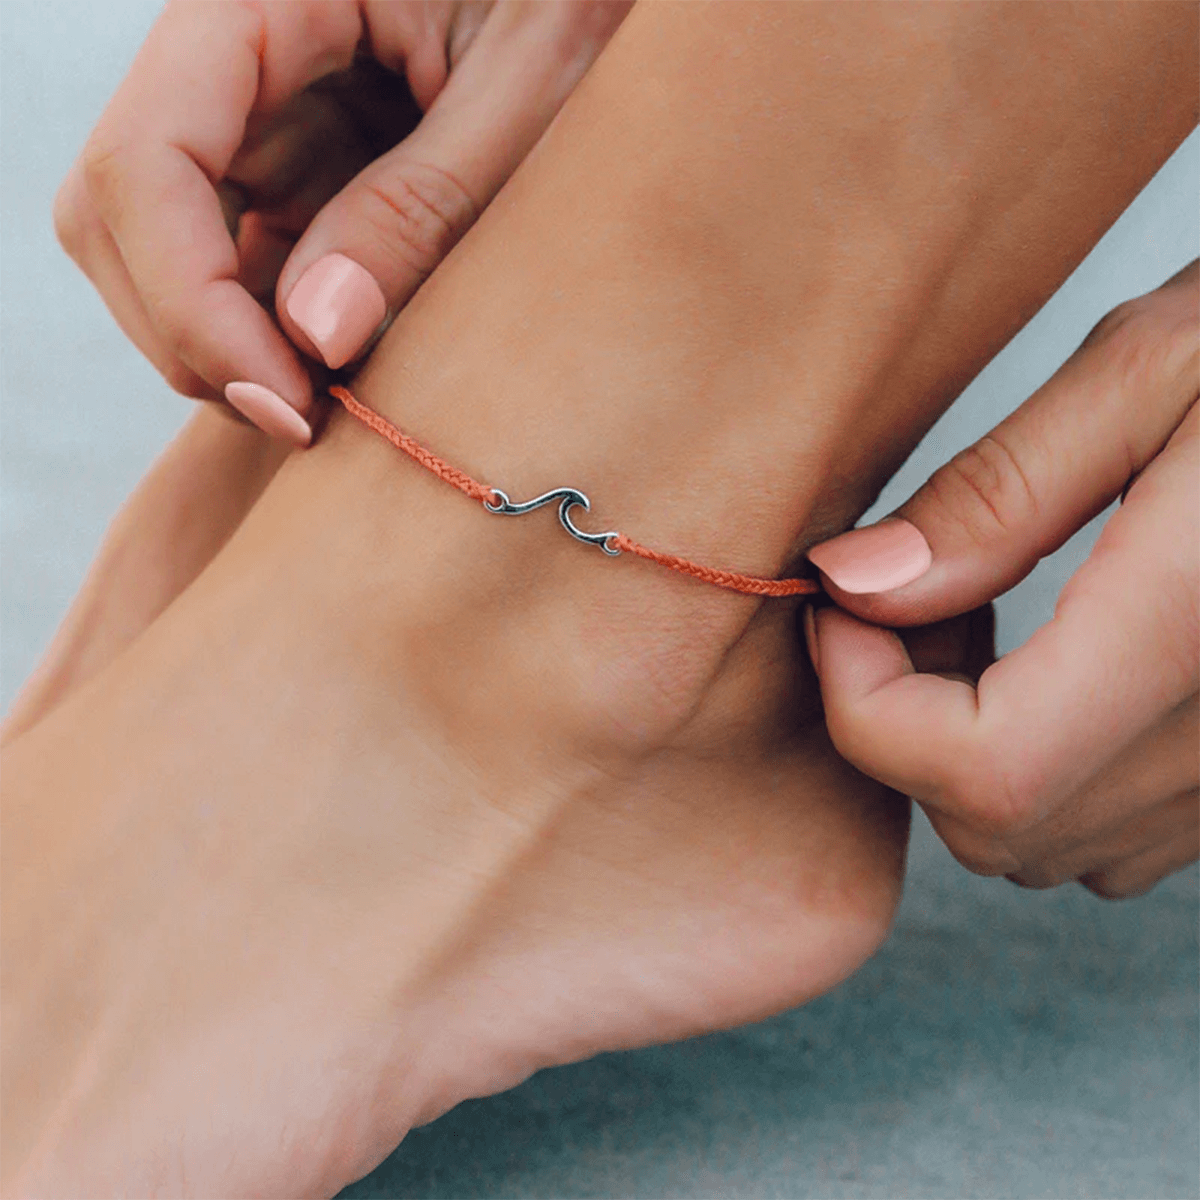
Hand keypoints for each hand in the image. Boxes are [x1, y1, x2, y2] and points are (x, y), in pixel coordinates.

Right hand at [53, 0, 629, 444]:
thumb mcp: (525, 85)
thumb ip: (421, 202)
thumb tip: (315, 335)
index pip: (144, 160)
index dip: (190, 303)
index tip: (284, 402)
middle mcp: (225, 57)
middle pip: (122, 216)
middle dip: (195, 338)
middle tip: (304, 423)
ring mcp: (251, 118)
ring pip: (165, 251)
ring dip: (229, 345)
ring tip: (332, 405)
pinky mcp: (289, 166)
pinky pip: (237, 261)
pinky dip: (271, 331)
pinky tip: (338, 369)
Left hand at [805, 261, 1198, 898]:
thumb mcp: (1157, 365)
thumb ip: (997, 495)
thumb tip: (852, 586)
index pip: (987, 771)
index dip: (868, 707)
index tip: (837, 607)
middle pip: (998, 823)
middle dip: (899, 723)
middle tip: (900, 594)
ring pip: (1044, 843)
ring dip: (959, 746)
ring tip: (976, 608)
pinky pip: (1112, 830)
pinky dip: (1036, 763)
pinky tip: (1046, 651)